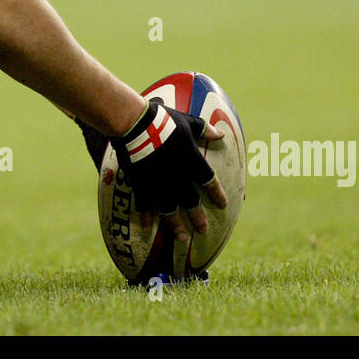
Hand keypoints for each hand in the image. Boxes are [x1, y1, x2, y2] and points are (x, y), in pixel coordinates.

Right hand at [112, 99, 228, 243]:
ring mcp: (159, 183)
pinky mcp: (141, 184)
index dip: (216, 194)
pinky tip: (148, 228)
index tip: (223, 205)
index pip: (209, 181)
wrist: (135, 124)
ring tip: (182, 239)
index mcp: (192, 161)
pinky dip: (147, 217)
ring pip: (170, 210)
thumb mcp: (187, 122)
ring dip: (177, 225)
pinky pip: (145, 205)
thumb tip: (221, 134)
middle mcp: (178, 177)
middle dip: (198, 217)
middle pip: (191, 202)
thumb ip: (204, 130)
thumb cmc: (163, 120)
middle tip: (203, 230)